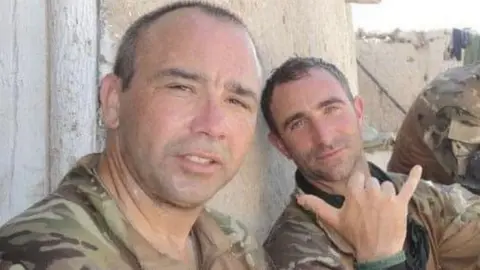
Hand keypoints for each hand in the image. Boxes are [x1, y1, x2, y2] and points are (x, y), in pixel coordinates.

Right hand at [297, 165, 421, 261]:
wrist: (377, 252)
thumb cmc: (354, 235)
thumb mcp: (333, 220)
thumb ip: (317, 206)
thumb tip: (298, 197)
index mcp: (355, 193)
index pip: (357, 178)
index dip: (358, 187)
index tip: (358, 196)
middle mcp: (371, 191)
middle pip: (372, 182)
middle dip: (371, 192)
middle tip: (370, 209)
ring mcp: (388, 197)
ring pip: (386, 185)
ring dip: (385, 194)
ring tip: (382, 209)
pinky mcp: (401, 203)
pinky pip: (409, 186)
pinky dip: (414, 177)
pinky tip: (418, 168)